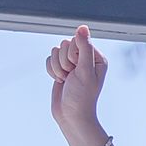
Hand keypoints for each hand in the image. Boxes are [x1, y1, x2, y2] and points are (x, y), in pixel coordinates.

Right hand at [46, 23, 106, 144]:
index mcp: (96, 57)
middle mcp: (85, 58)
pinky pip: (49, 59)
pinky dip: (52, 71)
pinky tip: (60, 81)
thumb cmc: (82, 97)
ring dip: (58, 68)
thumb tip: (82, 27)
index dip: (73, 54)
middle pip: (64, 44)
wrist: (72, 117)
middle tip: (72, 77)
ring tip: (66, 80)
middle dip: (64, 62)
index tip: (78, 71)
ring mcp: (72, 63)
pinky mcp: (61, 68)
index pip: (77, 40)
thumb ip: (84, 48)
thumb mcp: (85, 71)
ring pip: (55, 51)